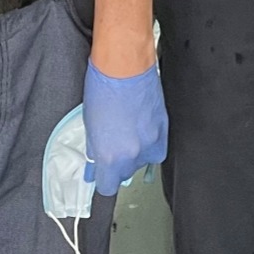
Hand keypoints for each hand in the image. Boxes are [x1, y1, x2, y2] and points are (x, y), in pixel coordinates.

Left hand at [82, 59, 166, 196]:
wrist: (125, 66)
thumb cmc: (103, 88)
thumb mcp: (90, 124)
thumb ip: (96, 149)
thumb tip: (96, 163)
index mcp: (109, 156)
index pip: (107, 187)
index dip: (103, 180)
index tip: (102, 175)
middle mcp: (131, 155)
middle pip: (125, 175)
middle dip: (118, 164)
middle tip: (113, 145)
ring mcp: (150, 144)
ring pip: (142, 162)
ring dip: (135, 153)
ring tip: (128, 132)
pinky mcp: (163, 131)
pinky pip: (156, 150)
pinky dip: (149, 145)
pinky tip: (142, 132)